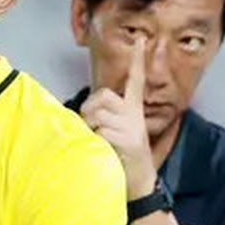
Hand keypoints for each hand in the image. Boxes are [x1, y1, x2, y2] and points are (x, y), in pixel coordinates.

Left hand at [80, 35, 156, 198]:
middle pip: (104, 95)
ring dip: (89, 126)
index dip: (138, 60)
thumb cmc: (122, 158)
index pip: (136, 80)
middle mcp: (134, 114)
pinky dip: (94, 139)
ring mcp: (132, 126)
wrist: (138, 184)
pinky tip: (103, 149)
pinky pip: (100, 130)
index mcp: (134, 110)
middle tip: (88, 125)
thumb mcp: (117, 134)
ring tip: (95, 140)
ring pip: (98, 112)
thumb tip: (84, 114)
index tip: (141, 40)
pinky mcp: (128, 139)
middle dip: (89, 108)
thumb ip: (105, 119)